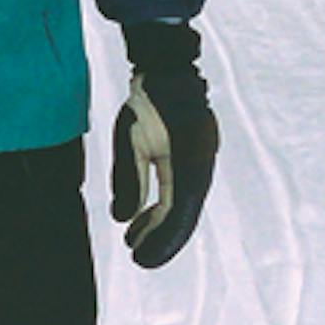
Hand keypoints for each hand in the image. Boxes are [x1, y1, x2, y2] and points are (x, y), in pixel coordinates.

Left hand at [110, 21, 218, 267]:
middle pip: (183, 214)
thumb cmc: (146, 99)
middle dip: (161, 238)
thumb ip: (128, 179)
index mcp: (187, 163)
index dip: (159, 240)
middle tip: (136, 256)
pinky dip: (165, 204)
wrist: (169, 67)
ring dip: (161, 222)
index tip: (138, 257)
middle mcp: (200, 166)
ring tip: (134, 238)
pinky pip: (182, 188)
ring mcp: (201, 160)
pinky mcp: (196, 155)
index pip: (177, 214)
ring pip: (184, 203)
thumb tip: (122, 218)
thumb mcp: (129, 139)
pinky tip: (145, 212)